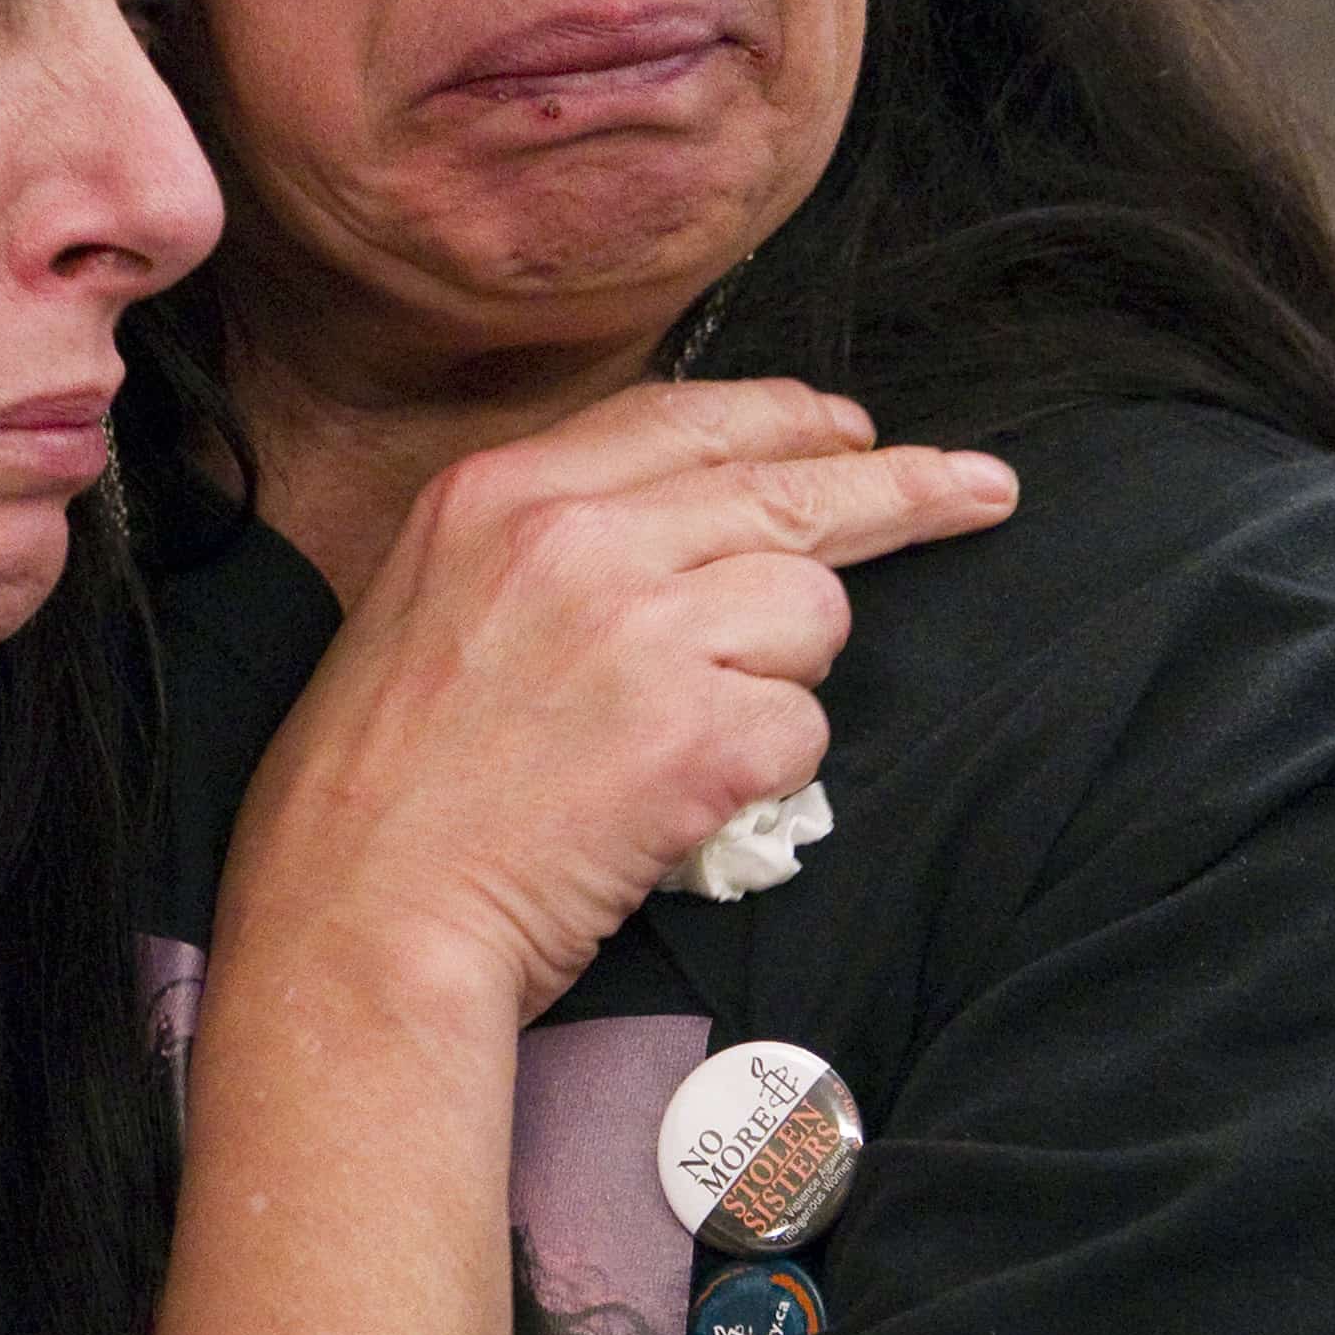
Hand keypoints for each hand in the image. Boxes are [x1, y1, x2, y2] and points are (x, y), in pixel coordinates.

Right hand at [223, 378, 1017, 1019]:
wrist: (358, 917)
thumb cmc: (381, 783)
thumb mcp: (427, 595)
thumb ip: (543, 534)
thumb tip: (683, 509)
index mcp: (498, 491)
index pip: (687, 416)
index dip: (790, 419)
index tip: (854, 431)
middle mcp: (574, 536)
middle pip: (788, 486)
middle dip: (902, 488)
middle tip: (976, 492)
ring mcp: (641, 630)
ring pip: (812, 608)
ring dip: (781, 673)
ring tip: (694, 735)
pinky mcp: (698, 735)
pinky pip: (804, 726)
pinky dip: (765, 772)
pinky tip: (687, 798)